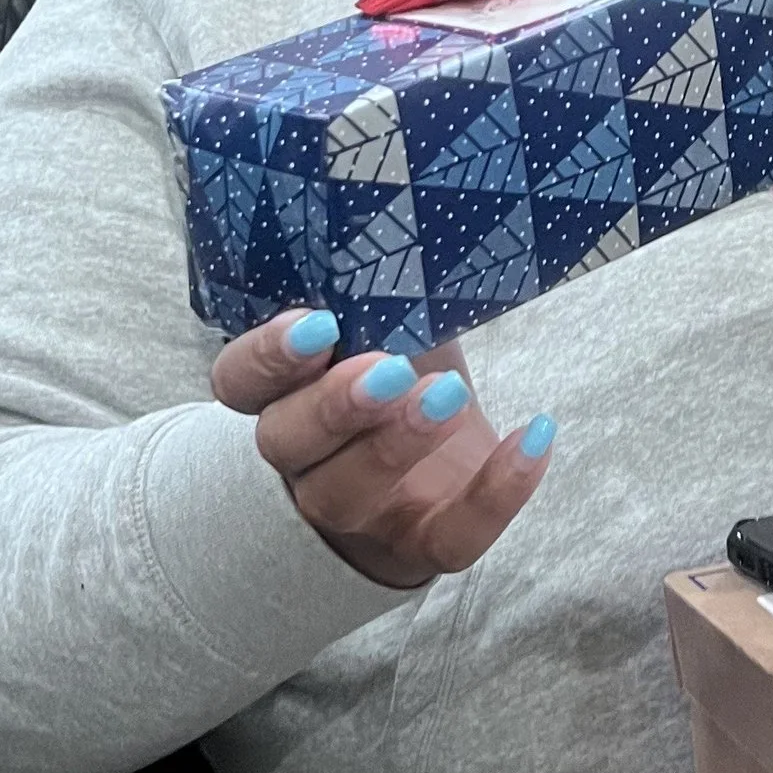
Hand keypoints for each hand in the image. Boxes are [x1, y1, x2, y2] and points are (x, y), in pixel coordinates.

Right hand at [211, 309, 555, 590]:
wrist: (446, 472)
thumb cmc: (406, 375)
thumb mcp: (390, 327)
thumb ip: (380, 296)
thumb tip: (410, 225)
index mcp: (282, 393)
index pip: (239, 382)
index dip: (268, 358)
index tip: (320, 323)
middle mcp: (303, 462)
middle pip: (285, 443)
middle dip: (334, 405)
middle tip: (389, 368)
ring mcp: (360, 515)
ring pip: (348, 495)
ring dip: (396, 445)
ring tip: (449, 396)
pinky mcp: (423, 547)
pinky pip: (452, 538)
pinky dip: (496, 493)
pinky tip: (533, 437)